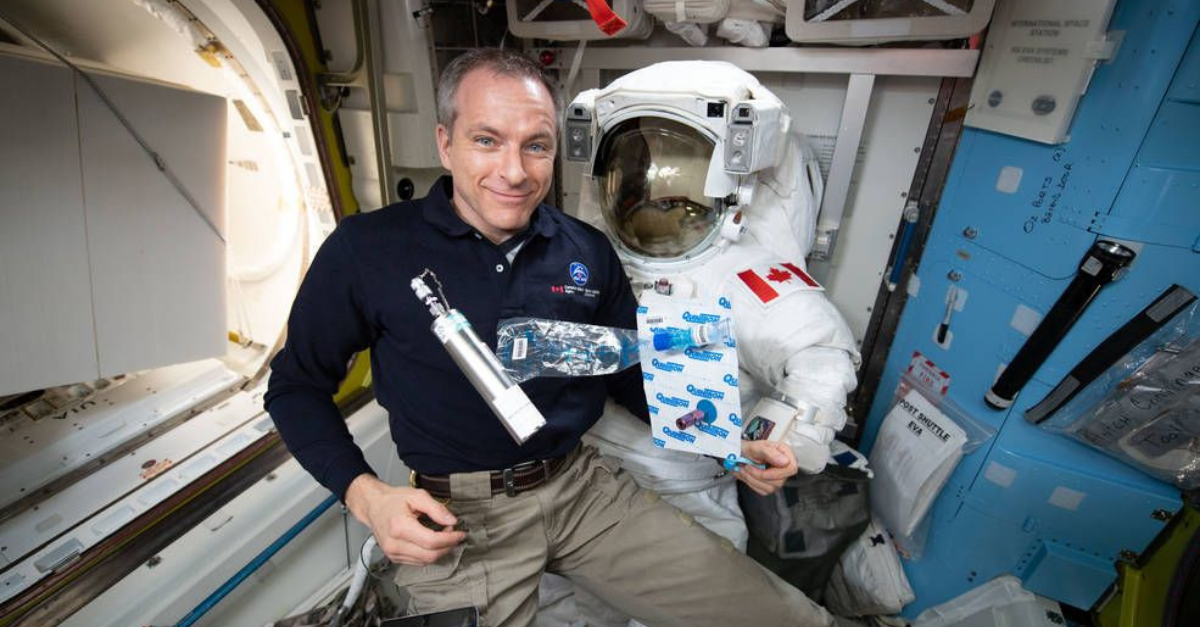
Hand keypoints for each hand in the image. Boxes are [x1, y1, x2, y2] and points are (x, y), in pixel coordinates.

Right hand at [344, 474, 465, 564]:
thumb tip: (451, 520)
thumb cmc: (393, 500)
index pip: (431, 542)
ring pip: (425, 561)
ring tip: (443, 536)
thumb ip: (436, 508)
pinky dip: (429, 554)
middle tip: (453, 534)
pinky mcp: (394, 558)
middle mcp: (394, 544)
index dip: (450, 539)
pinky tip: (432, 543)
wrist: (373, 506)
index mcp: (399, 527)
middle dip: (447, 546)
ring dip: (440, 551)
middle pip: (430, 555)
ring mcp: (393, 553)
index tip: (460, 533)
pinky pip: (418, 562)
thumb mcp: (417, 496)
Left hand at [735, 440, 797, 495]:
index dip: (777, 471)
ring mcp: (779, 478)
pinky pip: (763, 491)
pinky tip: (748, 475)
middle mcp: (784, 467)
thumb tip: (785, 461)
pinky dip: (752, 483)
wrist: (740, 455)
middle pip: (780, 481)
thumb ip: (770, 453)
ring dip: (753, 479)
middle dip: (759, 475)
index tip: (761, 465)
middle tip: (748, 466)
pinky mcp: (771, 486)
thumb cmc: (749, 449)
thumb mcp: (756, 447)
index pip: (791, 468)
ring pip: (771, 488)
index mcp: (785, 453)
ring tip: (746, 469)